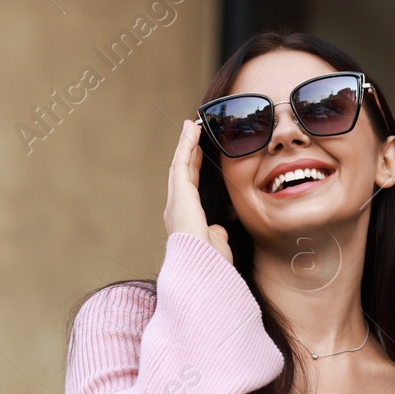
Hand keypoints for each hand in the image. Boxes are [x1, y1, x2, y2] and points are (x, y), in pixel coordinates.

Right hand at [165, 119, 232, 264]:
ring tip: (191, 126)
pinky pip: (181, 163)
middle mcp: (176, 208)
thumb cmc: (210, 263)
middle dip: (187, 151)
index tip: (200, 153)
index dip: (194, 168)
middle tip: (192, 133)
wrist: (201, 267)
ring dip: (186, 144)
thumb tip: (219, 229)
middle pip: (182, 172)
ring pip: (180, 164)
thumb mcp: (215, 245)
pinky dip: (186, 145)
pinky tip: (192, 130)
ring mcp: (176, 200)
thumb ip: (216, 233)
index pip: (190, 187)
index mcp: (185, 218)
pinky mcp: (179, 193)